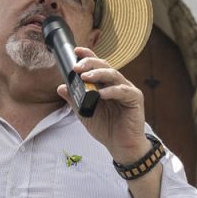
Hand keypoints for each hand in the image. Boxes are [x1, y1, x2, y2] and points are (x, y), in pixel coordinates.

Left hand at [59, 48, 148, 162]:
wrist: (121, 146)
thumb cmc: (106, 128)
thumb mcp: (85, 113)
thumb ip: (74, 100)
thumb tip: (61, 87)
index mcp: (106, 84)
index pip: (97, 66)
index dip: (88, 56)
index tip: (76, 50)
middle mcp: (117, 84)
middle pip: (105, 66)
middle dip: (90, 63)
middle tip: (77, 67)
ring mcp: (127, 90)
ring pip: (114, 75)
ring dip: (98, 74)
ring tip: (85, 77)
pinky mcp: (135, 99)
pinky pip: (122, 91)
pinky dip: (110, 91)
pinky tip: (100, 94)